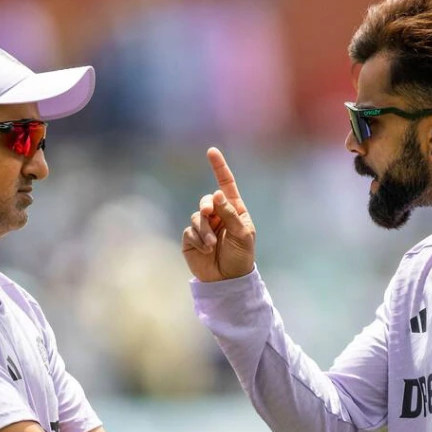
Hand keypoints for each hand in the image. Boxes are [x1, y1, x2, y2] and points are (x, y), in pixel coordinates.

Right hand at [182, 147, 256, 281]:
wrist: (228, 280)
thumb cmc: (241, 257)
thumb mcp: (241, 235)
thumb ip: (230, 214)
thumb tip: (217, 194)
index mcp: (234, 210)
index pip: (226, 185)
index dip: (219, 168)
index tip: (211, 151)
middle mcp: (218, 215)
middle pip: (207, 200)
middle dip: (207, 206)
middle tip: (209, 214)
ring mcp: (204, 227)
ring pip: (197, 217)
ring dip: (204, 230)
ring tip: (212, 245)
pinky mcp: (192, 239)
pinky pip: (190, 231)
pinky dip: (198, 240)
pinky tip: (205, 250)